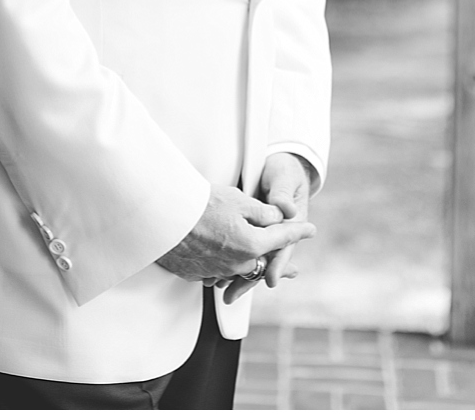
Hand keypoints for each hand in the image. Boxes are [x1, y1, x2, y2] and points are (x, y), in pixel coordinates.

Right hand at [156, 183, 314, 285]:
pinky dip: (228, 268)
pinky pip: (220, 272)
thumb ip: (263, 212)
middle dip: (276, 260)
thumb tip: (278, 216)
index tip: (310, 230)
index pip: (282, 237)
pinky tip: (228, 265)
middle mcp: (237, 264)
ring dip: (252, 266)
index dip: (298, 231)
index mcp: (252, 245)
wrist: (164, 218)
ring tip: (267, 272)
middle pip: (262, 260)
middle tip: (294, 270)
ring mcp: (217, 271)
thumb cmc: (200, 205)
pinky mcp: (199, 273)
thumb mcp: (239, 200)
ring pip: (241, 269)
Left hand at [220, 153, 313, 304]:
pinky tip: (214, 270)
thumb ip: (283, 193)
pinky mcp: (250, 231)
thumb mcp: (284, 177)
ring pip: (249, 260)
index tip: (269, 278)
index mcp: (290, 224)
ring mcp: (262, 233)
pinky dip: (227, 262)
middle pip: (262, 262)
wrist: (281, 167)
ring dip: (235, 275)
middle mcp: (276, 233)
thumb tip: (287, 209)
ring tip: (217, 286)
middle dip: (248, 279)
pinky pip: (239, 250)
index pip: (282, 249)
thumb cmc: (285, 171)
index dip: (276, 265)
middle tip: (231, 294)